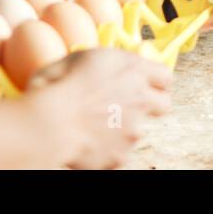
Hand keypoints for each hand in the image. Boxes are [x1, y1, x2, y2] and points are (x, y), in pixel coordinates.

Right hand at [22, 50, 171, 168]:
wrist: (48, 124)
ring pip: (136, 130)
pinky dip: (107, 147)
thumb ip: (103, 63)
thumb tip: (105, 68)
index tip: (143, 82)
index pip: (164, 76)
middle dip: (150, 105)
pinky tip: (87, 139)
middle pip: (163, 104)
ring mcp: (133, 130)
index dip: (153, 80)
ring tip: (91, 123)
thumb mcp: (78, 58)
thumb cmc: (54, 87)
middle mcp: (140, 99)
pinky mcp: (122, 155)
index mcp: (131, 69)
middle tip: (126, 105)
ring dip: (121, 127)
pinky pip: (118, 151)